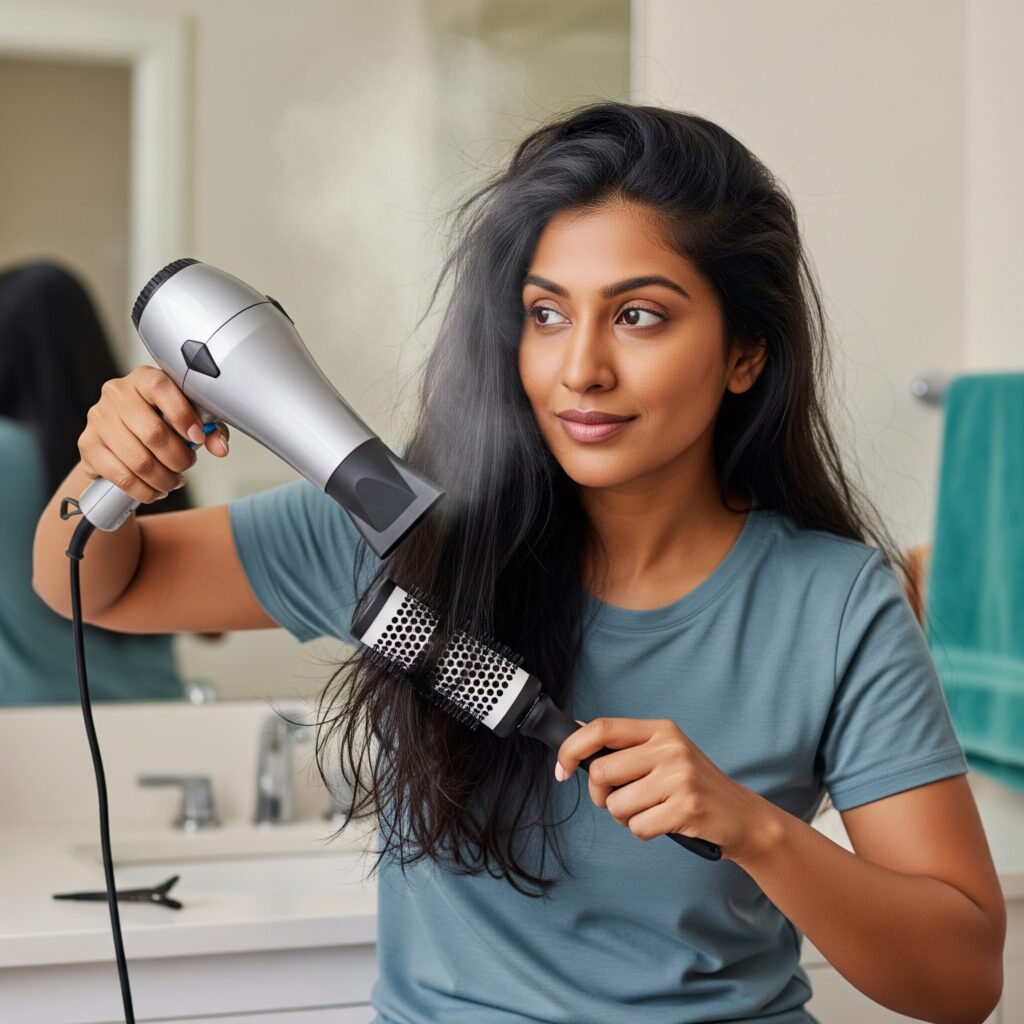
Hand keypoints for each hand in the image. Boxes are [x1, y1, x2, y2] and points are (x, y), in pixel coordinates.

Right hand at [79, 365, 229, 502]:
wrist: (118, 439)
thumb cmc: (159, 423)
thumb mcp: (189, 419)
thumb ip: (210, 429)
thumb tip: (220, 448)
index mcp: (144, 379)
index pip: (161, 387)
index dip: (183, 415)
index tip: (198, 437)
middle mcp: (116, 394)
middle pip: (153, 433)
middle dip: (179, 458)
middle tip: (186, 464)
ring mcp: (99, 419)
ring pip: (139, 461)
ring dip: (164, 479)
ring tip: (174, 480)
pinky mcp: (88, 445)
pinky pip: (122, 477)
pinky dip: (146, 491)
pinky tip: (156, 489)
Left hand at [556, 717, 775, 862]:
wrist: (742, 815)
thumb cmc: (694, 785)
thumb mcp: (664, 753)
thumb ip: (625, 745)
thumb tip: (577, 730)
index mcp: (660, 730)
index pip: (602, 728)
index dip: (572, 748)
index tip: (561, 768)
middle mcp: (669, 748)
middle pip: (602, 772)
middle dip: (601, 795)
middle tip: (621, 800)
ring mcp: (680, 777)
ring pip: (617, 805)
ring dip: (625, 817)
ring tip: (651, 811)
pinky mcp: (686, 808)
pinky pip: (638, 827)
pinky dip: (644, 832)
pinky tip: (664, 824)